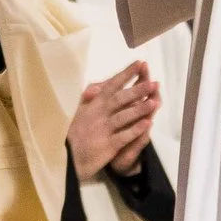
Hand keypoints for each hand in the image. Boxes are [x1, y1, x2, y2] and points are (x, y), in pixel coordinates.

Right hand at [70, 61, 159, 177]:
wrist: (66, 157)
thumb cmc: (74, 132)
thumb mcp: (78, 111)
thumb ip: (89, 97)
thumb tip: (99, 86)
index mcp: (93, 104)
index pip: (111, 85)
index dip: (126, 74)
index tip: (139, 63)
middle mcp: (98, 114)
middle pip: (119, 99)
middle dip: (137, 90)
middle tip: (153, 82)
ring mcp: (102, 130)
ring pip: (123, 116)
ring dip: (139, 109)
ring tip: (154, 102)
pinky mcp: (106, 146)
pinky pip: (123, 136)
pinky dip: (135, 130)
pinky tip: (147, 124)